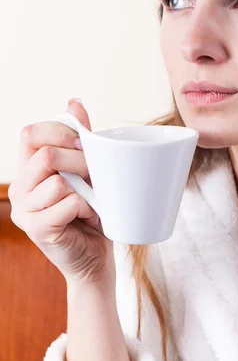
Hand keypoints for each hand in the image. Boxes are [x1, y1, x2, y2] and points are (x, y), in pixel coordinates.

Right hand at [8, 99, 114, 284]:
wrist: (95, 258)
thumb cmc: (92, 213)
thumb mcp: (86, 172)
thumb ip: (79, 139)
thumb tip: (74, 102)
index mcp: (28, 169)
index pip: (30, 133)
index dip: (60, 131)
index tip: (86, 143)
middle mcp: (19, 187)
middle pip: (46, 155)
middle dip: (80, 161)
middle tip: (96, 176)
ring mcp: (24, 210)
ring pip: (59, 181)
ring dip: (86, 190)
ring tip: (91, 203)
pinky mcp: (36, 229)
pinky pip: (68, 203)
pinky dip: (87, 208)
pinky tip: (89, 217)